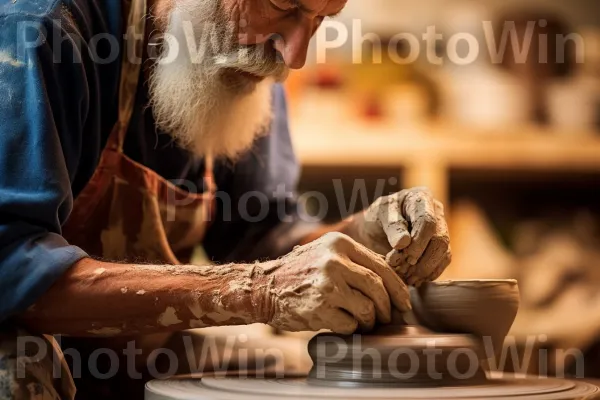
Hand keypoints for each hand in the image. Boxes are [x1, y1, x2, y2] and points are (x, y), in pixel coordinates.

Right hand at [255, 233, 410, 333]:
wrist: (263, 287)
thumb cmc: (299, 272)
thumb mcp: (326, 253)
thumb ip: (355, 261)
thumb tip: (392, 279)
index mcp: (340, 244)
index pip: (382, 266)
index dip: (398, 288)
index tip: (404, 302)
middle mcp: (335, 262)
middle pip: (378, 288)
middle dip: (388, 307)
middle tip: (389, 317)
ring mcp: (327, 285)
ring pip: (368, 309)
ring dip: (371, 321)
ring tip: (365, 323)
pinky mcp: (320, 309)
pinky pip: (350, 324)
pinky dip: (351, 328)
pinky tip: (343, 324)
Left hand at [345, 187, 450, 286]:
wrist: (375, 230)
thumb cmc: (376, 218)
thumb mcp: (379, 216)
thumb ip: (391, 226)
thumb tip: (404, 243)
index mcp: (421, 198)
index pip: (427, 221)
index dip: (418, 241)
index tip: (404, 255)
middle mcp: (436, 213)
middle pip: (440, 240)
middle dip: (421, 259)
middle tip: (402, 269)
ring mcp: (441, 231)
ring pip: (443, 254)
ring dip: (424, 269)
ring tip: (405, 276)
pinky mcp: (440, 248)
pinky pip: (442, 264)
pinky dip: (427, 275)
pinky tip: (413, 279)